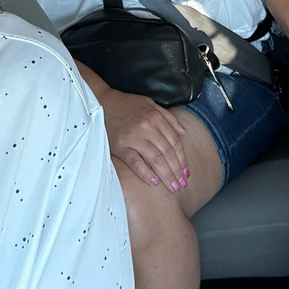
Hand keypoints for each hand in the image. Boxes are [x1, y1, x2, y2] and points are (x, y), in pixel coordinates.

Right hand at [76, 62, 188, 190]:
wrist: (101, 102)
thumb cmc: (126, 104)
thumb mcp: (150, 104)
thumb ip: (168, 118)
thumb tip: (184, 132)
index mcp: (156, 117)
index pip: (174, 142)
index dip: (182, 159)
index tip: (187, 172)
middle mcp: (147, 127)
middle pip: (167, 152)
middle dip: (177, 170)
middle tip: (182, 184)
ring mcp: (134, 137)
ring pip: (155, 159)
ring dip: (166, 175)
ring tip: (173, 187)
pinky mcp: (120, 146)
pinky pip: (135, 162)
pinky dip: (146, 173)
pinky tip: (154, 183)